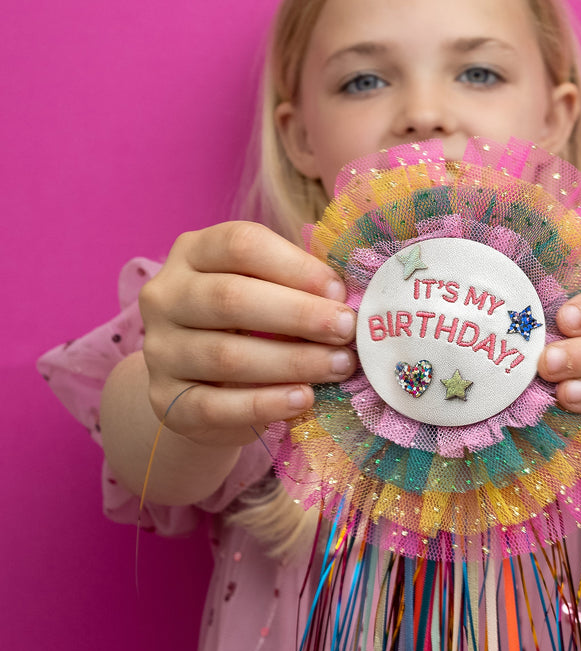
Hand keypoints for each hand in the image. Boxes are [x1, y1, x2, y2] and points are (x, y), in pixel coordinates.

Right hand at [139, 221, 356, 447]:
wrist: (202, 390)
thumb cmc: (249, 327)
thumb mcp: (267, 293)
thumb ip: (299, 287)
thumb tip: (350, 299)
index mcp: (193, 253)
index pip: (239, 245)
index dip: (294, 266)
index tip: (339, 289)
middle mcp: (165, 296)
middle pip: (230, 298)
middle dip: (298, 315)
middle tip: (346, 330)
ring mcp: (160, 350)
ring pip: (226, 356)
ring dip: (292, 362)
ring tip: (338, 366)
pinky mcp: (165, 400)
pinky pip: (216, 405)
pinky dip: (265, 404)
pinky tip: (303, 399)